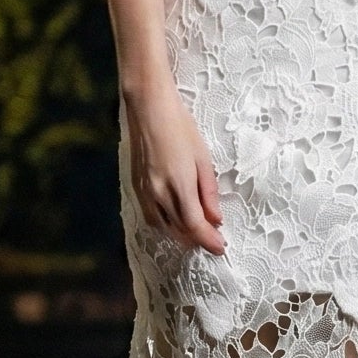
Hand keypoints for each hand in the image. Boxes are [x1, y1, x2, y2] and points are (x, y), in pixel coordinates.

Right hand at [124, 85, 226, 254]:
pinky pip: (151, 216)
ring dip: (180, 235)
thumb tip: (216, 219)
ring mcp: (145, 191)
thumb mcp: (203, 159)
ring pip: (162, 227)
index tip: (221, 248)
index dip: (209, 240)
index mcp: (179, 184)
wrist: (149, 109)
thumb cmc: (181, 128)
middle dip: (197, 240)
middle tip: (213, 241)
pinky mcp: (136, 187)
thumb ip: (208, 192)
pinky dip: (165, 225)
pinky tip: (175, 220)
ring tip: (196, 234)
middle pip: (179, 230)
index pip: (195, 225)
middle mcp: (159, 193)